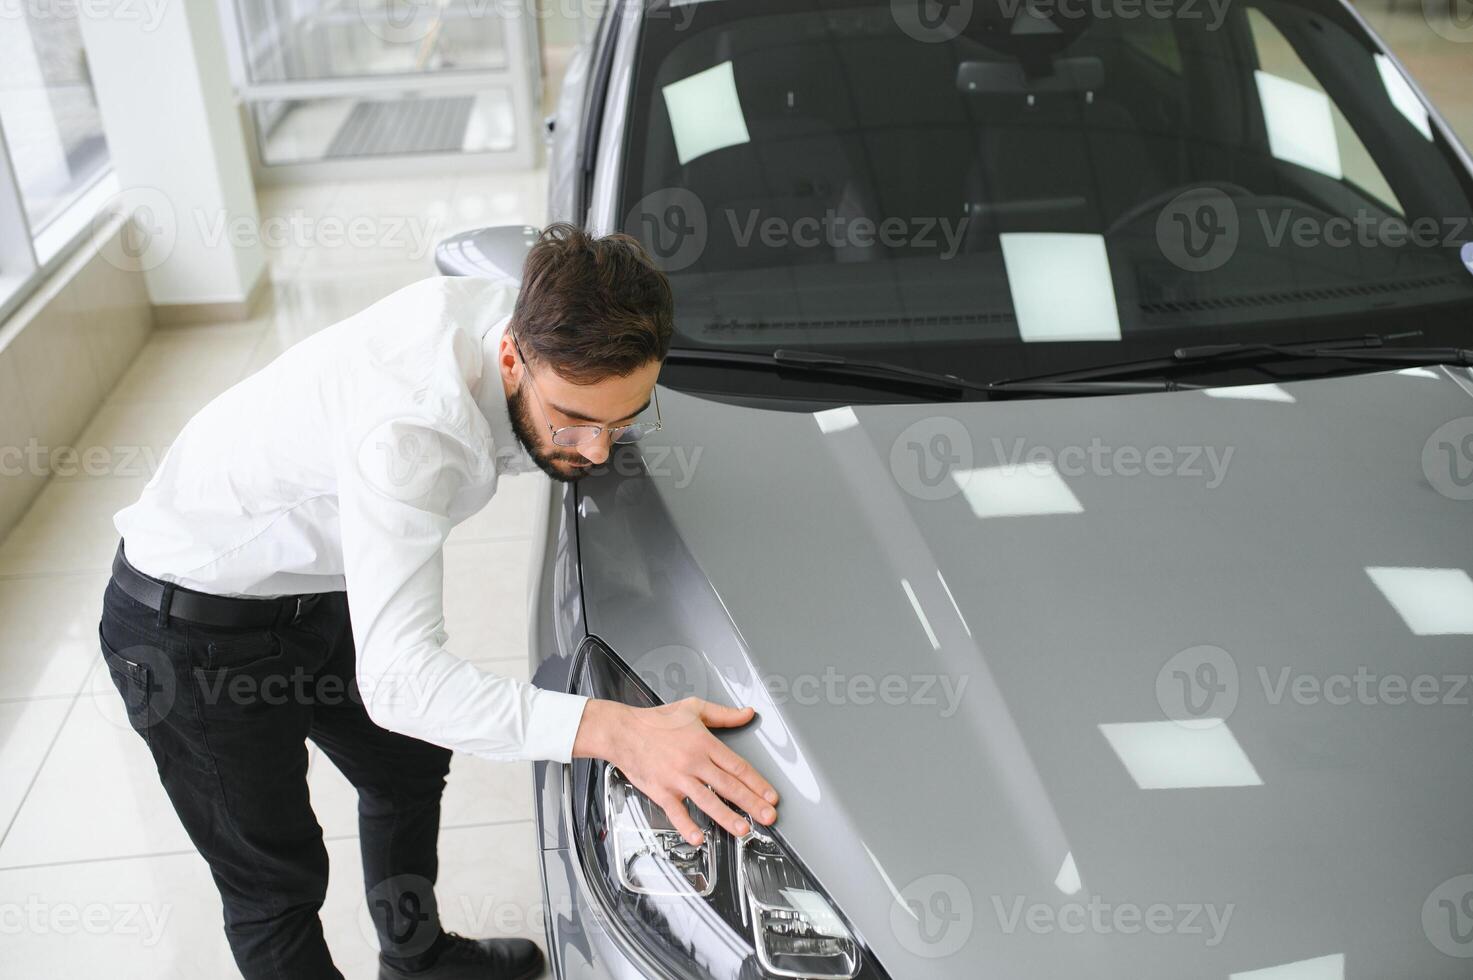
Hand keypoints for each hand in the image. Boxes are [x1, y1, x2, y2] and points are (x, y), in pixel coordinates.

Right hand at [573, 697, 778, 845]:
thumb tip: (747, 713)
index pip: (737, 766)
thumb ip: (724, 714)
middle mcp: (692, 762)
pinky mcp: (660, 791)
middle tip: (768, 816)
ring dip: (726, 817)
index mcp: (704, 743)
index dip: (757, 782)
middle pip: (728, 786)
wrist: (623, 731)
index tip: (771, 795)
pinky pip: (676, 812)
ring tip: (743, 829)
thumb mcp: (694, 708)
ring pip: (707, 800)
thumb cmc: (656, 721)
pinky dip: (686, 826)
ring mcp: (676, 778)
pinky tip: (699, 838)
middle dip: (751, 803)